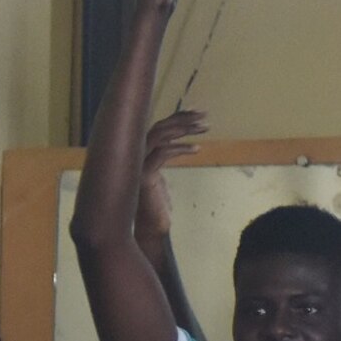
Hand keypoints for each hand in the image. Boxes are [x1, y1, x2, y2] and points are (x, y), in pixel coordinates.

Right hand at [135, 109, 207, 245]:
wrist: (152, 229)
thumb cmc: (158, 204)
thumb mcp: (161, 175)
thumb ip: (163, 156)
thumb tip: (175, 141)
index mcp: (140, 152)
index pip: (159, 126)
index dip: (178, 116)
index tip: (197, 112)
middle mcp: (135, 154)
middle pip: (159, 126)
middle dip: (183, 118)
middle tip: (204, 116)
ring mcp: (137, 164)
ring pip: (160, 135)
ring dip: (184, 128)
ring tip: (205, 127)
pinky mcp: (143, 175)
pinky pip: (163, 153)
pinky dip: (181, 149)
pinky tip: (197, 149)